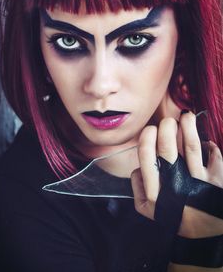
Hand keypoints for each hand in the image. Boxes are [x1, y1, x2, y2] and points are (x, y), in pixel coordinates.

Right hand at [131, 111, 222, 237]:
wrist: (202, 235)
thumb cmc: (173, 216)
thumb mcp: (147, 208)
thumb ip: (137, 186)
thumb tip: (139, 166)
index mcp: (154, 191)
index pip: (146, 155)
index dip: (147, 137)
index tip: (151, 129)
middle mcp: (175, 185)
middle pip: (167, 147)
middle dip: (166, 128)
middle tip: (168, 121)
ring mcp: (197, 183)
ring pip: (191, 147)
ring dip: (188, 127)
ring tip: (186, 116)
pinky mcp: (217, 183)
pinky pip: (215, 157)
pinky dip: (211, 146)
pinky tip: (207, 141)